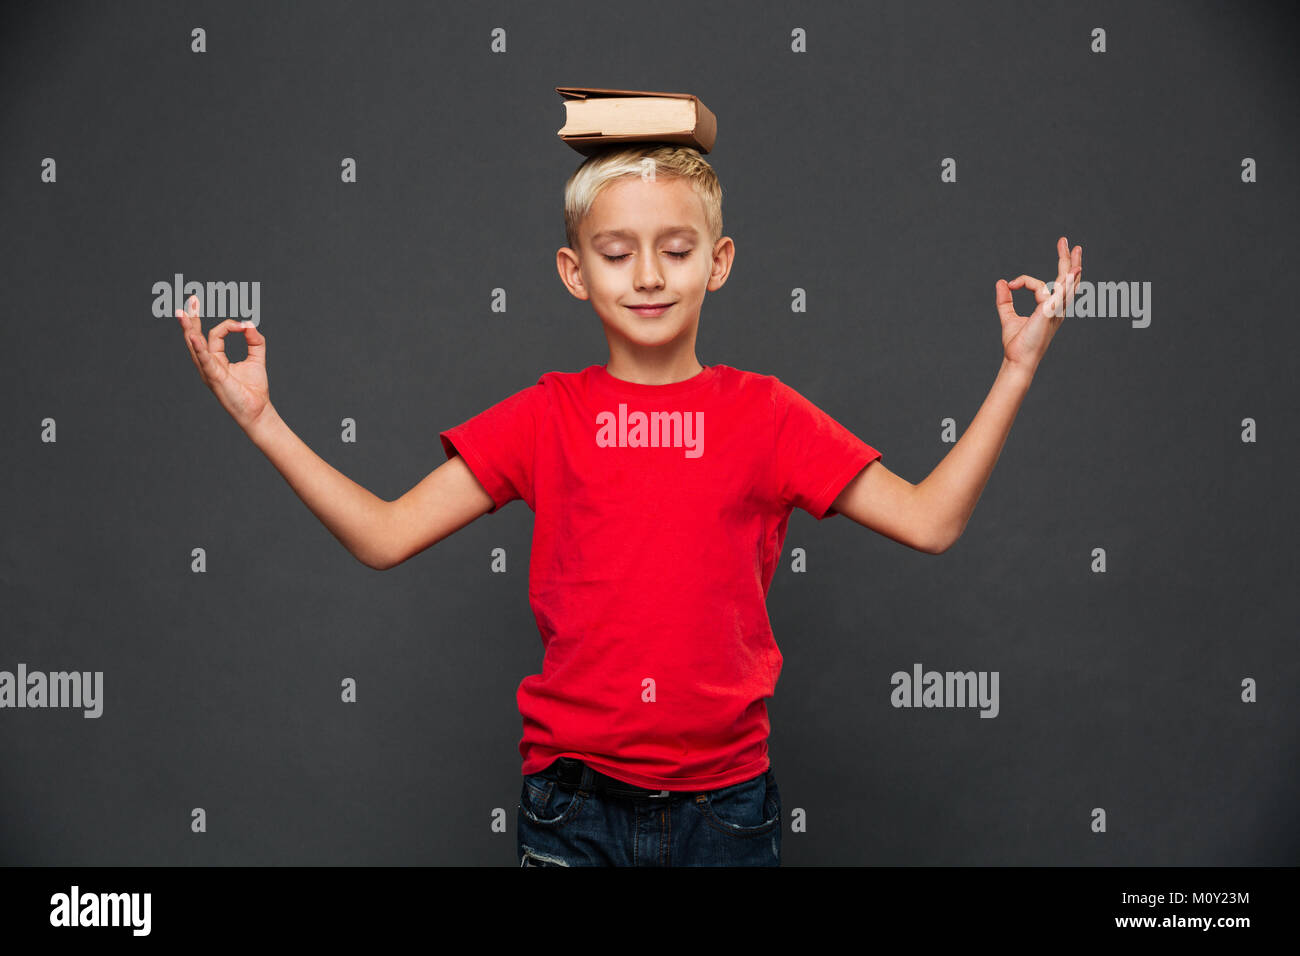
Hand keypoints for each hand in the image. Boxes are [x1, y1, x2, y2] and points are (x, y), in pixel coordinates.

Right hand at [175, 295, 270, 431]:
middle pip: (195, 337)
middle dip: (192, 318)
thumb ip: (255, 340)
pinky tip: (194, 335)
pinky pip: (204, 360)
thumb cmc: (254, 389)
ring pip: (195, 346)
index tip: (245, 326)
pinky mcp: (214, 377)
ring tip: (182, 313)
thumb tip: (250, 323)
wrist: (258, 411)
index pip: (216, 334)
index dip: (230, 325)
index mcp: (216, 359)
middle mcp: (208, 363)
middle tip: (192, 299)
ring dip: (189, 328)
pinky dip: (199, 348)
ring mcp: (208, 370)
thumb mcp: (257, 359)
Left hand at [995, 236, 1081, 374]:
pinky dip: (1067, 282)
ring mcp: (1056, 309)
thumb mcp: (1008, 317)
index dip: (1024, 281)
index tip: (1010, 285)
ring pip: (1066, 282)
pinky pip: (1060, 293)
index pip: (1042, 285)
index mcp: (1050, 309)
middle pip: (1066, 279)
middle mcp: (1057, 308)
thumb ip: (1005, 300)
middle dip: (1067, 259)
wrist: (1017, 359)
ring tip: (1074, 247)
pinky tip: (1073, 271)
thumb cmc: (1017, 344)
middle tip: (1067, 242)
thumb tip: (1001, 283)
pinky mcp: (1050, 312)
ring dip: (1070, 264)